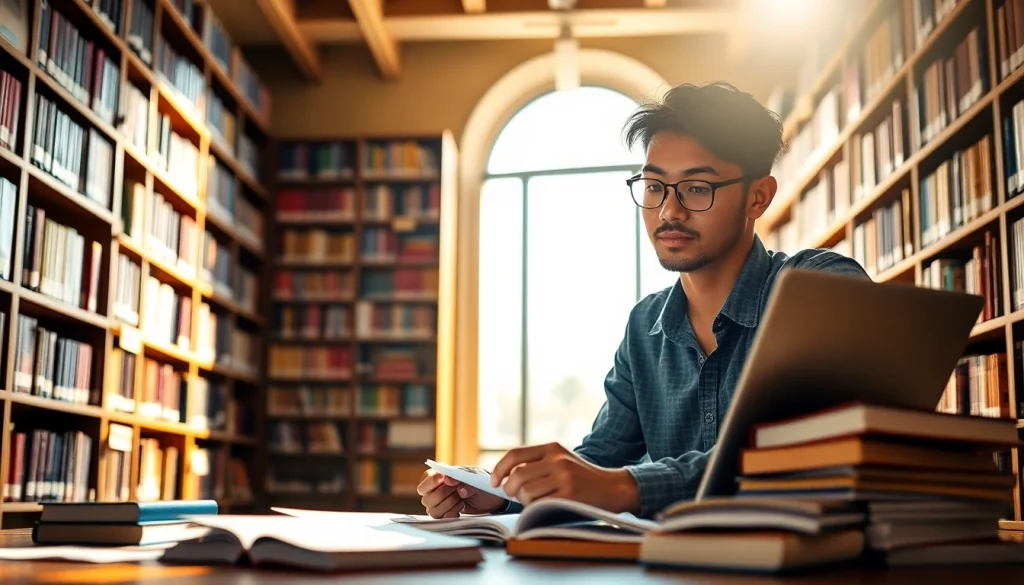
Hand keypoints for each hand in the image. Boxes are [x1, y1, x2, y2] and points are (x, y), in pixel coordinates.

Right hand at [416, 470, 505, 517]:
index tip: (442, 478)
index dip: (431, 482)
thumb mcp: (473, 477)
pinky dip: (452, 513)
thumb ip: (461, 479)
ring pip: (433, 511)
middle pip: (427, 499)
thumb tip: (449, 480)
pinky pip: (442, 519)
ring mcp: (437, 505)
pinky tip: (461, 507)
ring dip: (449, 505)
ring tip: (461, 499)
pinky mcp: (444, 515)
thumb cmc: (477, 481)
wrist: (488, 496)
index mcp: (435, 477)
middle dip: (443, 495)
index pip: (424, 483)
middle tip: (457, 490)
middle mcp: (433, 492)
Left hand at [490, 442, 639, 512]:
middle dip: (510, 490)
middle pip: (517, 476)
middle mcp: (557, 460)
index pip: (515, 455)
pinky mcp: (569, 495)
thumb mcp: (561, 460)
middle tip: (516, 496)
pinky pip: (540, 505)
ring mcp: (564, 477)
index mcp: (552, 448)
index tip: (495, 482)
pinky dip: (536, 509)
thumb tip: (504, 477)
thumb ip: (537, 463)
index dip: (499, 469)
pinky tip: (545, 507)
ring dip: (525, 502)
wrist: (613, 487)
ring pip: (526, 492)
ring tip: (536, 502)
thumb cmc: (582, 477)